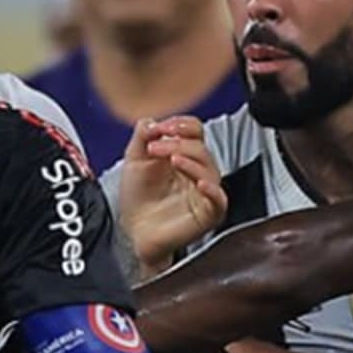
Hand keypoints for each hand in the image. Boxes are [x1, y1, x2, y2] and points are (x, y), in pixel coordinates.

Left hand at [119, 117, 226, 274]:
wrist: (132, 232)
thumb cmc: (138, 198)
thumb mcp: (134, 160)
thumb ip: (142, 136)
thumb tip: (153, 121)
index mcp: (184, 154)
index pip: (195, 130)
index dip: (181, 125)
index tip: (162, 128)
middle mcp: (197, 171)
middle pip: (201, 148)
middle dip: (178, 144)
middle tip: (154, 149)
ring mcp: (203, 192)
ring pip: (210, 170)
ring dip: (191, 161)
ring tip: (172, 161)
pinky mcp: (207, 215)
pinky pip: (220, 201)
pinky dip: (213, 191)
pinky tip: (200, 184)